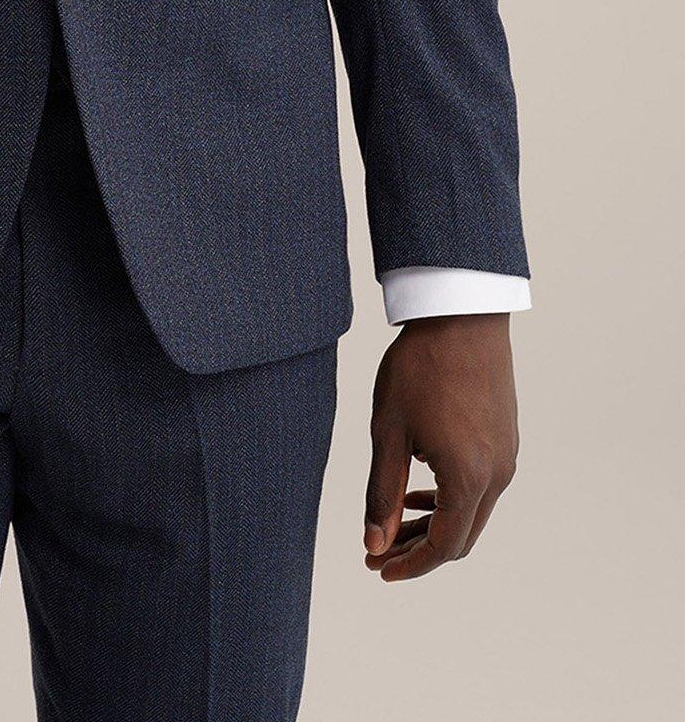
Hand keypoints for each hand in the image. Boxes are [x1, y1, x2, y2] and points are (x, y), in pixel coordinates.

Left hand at [364, 313, 518, 581]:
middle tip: (379, 551)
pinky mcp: (507, 438)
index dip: (409, 565)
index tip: (378, 569)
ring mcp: (507, 456)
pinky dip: (452, 497)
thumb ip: (383, 493)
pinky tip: (421, 482)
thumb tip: (375, 544)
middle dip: (420, 550)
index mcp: (469, 479)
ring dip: (436, 523)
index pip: (444, 547)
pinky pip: (482, 484)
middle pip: (462, 536)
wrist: (461, 314)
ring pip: (473, 511)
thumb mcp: (389, 431)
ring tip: (396, 518)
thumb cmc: (420, 367)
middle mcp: (498, 475)